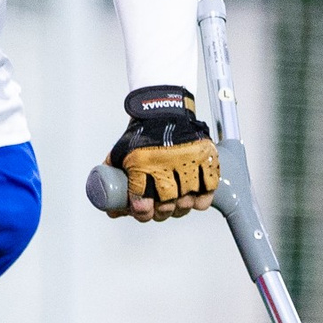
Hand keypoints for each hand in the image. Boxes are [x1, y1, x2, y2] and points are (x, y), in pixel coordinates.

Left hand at [108, 85, 217, 221]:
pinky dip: (202, 199)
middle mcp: (164, 161)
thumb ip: (114, 180)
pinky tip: (194, 200)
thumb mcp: (120, 153)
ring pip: (187, 199)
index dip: (141, 212)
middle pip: (166, 202)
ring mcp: (188, 159)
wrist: (163, 109)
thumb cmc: (142, 135)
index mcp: (140, 161)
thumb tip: (113, 211)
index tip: (143, 212)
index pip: (141, 197)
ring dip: (181, 208)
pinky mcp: (206, 156)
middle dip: (161, 212)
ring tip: (176, 204)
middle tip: (159, 211)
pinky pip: (209, 188)